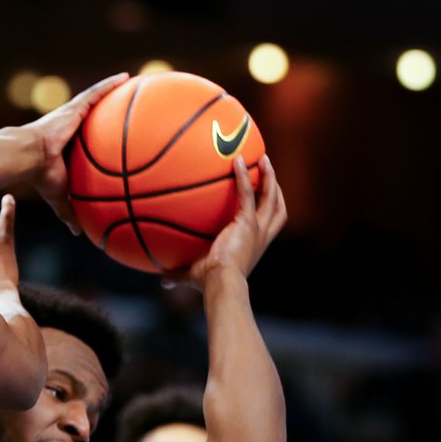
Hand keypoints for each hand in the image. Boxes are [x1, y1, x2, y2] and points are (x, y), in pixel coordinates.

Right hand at [22, 72, 129, 234]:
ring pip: (97, 99)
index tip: (114, 137)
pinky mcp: (74, 107)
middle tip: (128, 107)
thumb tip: (79, 234)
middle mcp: (72, 127)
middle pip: (95, 115)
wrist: (30, 158)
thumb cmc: (42, 177)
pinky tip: (127, 76)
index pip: (88, 140)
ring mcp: (74, 115)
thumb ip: (71, 212)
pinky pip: (97, 93)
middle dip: (110, 109)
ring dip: (113, 89)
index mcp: (69, 146)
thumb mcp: (61, 197)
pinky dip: (111, 84)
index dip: (100, 137)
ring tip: (132, 81)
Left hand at [163, 154, 286, 289]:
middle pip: (277, 206)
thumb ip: (179, 275)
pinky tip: (236, 161)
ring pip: (271, 196)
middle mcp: (261, 235)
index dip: (269, 208)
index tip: (262, 195)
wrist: (221, 284)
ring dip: (269, 176)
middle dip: (275, 187)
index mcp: (254, 244)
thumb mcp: (194, 276)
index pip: (269, 223)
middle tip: (266, 168)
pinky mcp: (248, 223)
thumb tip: (162, 281)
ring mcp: (258, 228)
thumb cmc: (209, 284)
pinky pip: (247, 194)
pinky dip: (243, 177)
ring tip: (262, 157)